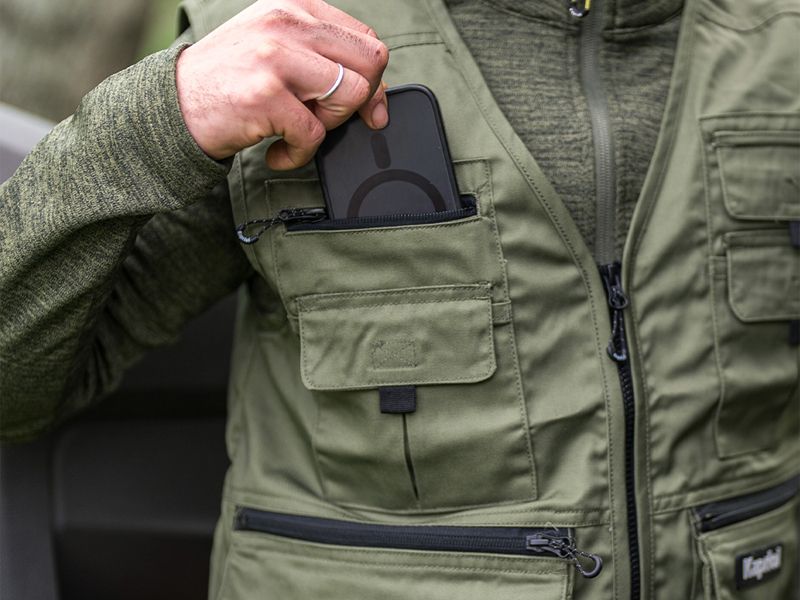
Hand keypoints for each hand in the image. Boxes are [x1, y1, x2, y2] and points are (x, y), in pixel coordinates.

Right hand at [176, 0, 388, 168]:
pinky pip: (315, 134)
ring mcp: (276, 57)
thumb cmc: (228, 83)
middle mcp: (287, 22)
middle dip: (357, 103)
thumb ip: (321, 59)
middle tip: (326, 121)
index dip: (372, 80)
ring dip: (329, 126)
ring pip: (350, 96)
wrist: (170, 107)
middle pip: (370, 65)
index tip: (365, 108)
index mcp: (295, 7)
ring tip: (298, 132)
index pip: (365, 40)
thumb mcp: (275, 50)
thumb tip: (376, 98)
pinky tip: (278, 152)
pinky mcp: (265, 95)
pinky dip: (301, 154)